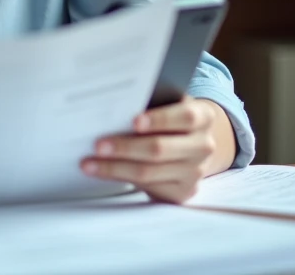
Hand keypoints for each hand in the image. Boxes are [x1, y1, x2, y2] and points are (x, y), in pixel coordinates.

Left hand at [81, 96, 233, 202]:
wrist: (194, 145)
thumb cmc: (173, 118)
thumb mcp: (171, 104)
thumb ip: (153, 103)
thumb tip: (116, 105)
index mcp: (204, 117)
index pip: (185, 117)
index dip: (159, 119)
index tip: (133, 121)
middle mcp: (203, 146)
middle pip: (161, 149)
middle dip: (126, 147)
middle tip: (99, 145)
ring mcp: (195, 172)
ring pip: (149, 172)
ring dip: (115, 168)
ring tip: (90, 163)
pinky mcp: (183, 192)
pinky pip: (148, 187)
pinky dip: (122, 179)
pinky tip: (103, 172)